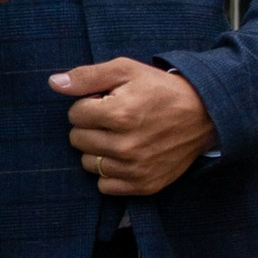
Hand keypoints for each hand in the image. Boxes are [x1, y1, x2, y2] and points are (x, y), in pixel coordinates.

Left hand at [51, 57, 216, 200]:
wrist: (204, 115)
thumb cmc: (161, 89)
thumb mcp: (126, 70)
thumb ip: (87, 76)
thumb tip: (54, 83)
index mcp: (120, 114)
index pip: (75, 115)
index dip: (89, 104)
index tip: (107, 101)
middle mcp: (126, 145)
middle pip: (77, 140)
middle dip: (90, 127)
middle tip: (114, 119)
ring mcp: (135, 169)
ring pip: (88, 164)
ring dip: (98, 150)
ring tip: (120, 136)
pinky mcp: (144, 185)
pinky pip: (105, 187)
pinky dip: (110, 173)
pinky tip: (125, 156)